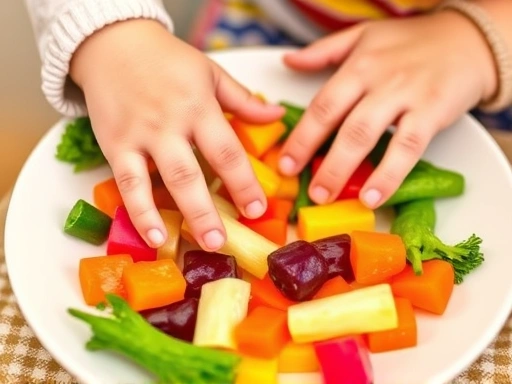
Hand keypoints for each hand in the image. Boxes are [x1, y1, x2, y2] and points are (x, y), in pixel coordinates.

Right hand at [70, 19, 283, 250]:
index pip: (227, 151)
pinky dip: (139, 212)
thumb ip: (243, 100)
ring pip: (161, 180)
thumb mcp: (210, 73)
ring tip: (197, 244)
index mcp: (199, 106)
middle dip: (210, 210)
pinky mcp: (115, 146)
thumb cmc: (166, 61)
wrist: (113, 44)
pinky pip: (127, 183)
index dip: (244, 183)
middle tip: (226, 241)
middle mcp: (170, 124)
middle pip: (193, 173)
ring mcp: (140, 136)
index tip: (257, 208)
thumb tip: (276, 114)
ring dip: (180, 215)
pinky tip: (152, 236)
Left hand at [278, 11, 496, 207]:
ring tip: (328, 197)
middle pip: (340, 124)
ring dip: (344, 170)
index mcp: (357, 66)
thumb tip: (288, 61)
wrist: (468, 39)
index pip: (321, 105)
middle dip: (317, 159)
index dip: (301, 136)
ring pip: (367, 136)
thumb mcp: (363, 36)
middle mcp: (377, 80)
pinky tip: (374, 197)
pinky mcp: (432, 112)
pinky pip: (407, 148)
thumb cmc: (412, 42)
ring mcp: (405, 96)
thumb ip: (324, 51)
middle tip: (304, 189)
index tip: (285, 163)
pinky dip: (388, 175)